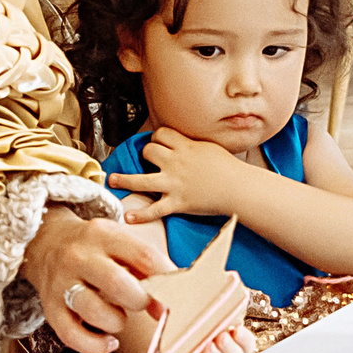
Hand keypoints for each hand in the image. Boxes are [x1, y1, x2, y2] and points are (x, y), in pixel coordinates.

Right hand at [23, 204, 163, 352]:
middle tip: (143, 305)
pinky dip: (96, 346)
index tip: (173, 294)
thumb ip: (147, 270)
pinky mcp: (50, 308)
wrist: (45, 243)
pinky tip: (108, 341)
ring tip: (119, 318)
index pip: (144, 255)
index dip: (166, 278)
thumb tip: (165, 308)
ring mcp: (62, 283)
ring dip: (117, 322)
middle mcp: (80, 257)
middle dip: (140, 301)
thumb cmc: (96, 249)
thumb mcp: (119, 244)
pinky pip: (72, 336)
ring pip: (95, 311)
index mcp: (104, 234)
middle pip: (118, 284)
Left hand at [108, 128, 254, 220]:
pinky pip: (154, 210)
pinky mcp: (177, 202)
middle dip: (145, 155)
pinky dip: (140, 216)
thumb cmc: (229, 168)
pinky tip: (128, 217)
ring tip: (113, 180)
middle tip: (146, 161)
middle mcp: (176, 163)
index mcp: (185, 147)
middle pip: (148, 151)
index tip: (156, 143)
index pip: (160, 134)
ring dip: (124, 180)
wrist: (239, 188)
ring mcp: (174, 183)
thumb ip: (192, 144)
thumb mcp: (210, 147)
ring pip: (141, 179)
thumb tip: (182, 141)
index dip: (156, 138)